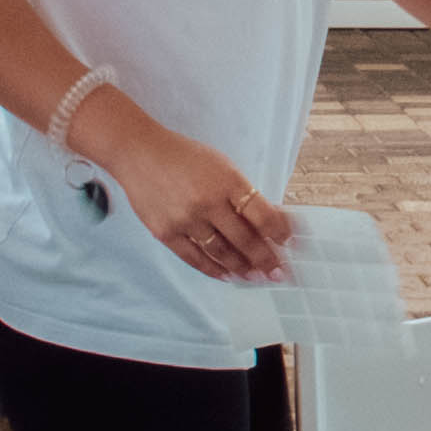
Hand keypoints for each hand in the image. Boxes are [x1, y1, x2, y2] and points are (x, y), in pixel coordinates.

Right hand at [88, 108, 294, 281]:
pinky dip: (213, 269)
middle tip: (278, 273)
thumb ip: (243, 193)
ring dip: (242, 268)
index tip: (290, 245)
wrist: (139, 153)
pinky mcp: (166, 232)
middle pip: (245, 239)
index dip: (280, 233)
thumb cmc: (185, 158)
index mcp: (227, 181)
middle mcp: (207, 202)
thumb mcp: (222, 166)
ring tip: (256, 277)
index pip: (262, 215)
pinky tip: (226, 275)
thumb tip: (271, 220)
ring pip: (222, 253)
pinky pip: (194, 258)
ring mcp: (185, 220)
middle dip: (266, 260)